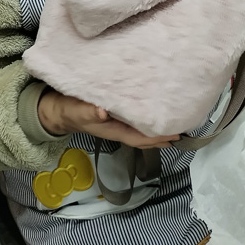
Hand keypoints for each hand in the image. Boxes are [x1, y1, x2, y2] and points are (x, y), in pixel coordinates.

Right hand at [38, 89, 178, 149]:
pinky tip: (154, 105)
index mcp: (114, 130)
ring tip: (175, 116)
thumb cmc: (70, 110)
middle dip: (164, 134)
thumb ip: (89, 112)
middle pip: (146, 135)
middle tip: (185, 125)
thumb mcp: (78, 110)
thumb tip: (103, 113)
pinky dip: (147, 113)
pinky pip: (136, 116)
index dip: (158, 138)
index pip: (141, 138)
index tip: (176, 134)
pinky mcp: (115, 111)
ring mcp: (118, 120)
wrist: (58, 109)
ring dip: (157, 124)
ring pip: (142, 126)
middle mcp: (119, 127)